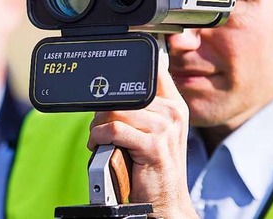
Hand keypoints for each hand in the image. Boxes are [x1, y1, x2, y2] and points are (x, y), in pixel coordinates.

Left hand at [88, 57, 197, 217]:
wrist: (165, 201)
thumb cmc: (152, 166)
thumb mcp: (152, 131)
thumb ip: (140, 108)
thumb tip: (109, 91)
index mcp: (174, 105)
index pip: (153, 71)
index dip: (127, 72)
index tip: (109, 84)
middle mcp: (173, 113)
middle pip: (125, 94)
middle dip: (104, 110)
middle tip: (99, 127)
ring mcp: (165, 129)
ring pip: (117, 112)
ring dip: (98, 126)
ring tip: (98, 138)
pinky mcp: (153, 146)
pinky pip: (114, 130)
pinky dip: (98, 137)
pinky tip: (98, 145)